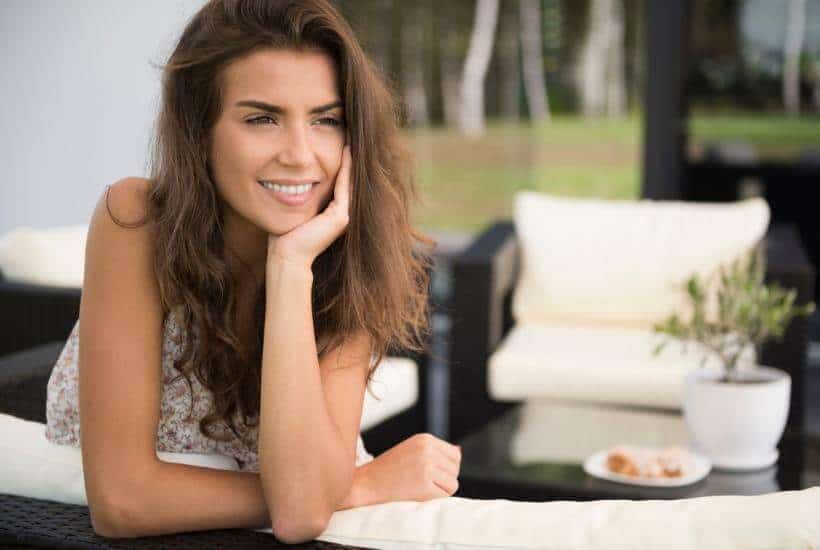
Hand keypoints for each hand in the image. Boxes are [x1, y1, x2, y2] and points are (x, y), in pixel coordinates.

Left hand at [268, 145, 351, 267]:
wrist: (286, 256)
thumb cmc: (283, 236)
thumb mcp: (292, 208)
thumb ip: (295, 195)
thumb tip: (285, 179)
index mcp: (332, 214)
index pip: (338, 183)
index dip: (339, 164)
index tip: (339, 144)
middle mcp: (342, 214)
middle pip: (348, 181)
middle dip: (348, 160)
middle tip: (349, 136)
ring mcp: (344, 216)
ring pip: (350, 181)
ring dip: (350, 160)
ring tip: (351, 139)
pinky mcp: (341, 216)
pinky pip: (345, 185)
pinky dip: (346, 168)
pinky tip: (346, 151)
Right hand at [350, 433, 460, 505]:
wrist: (364, 484)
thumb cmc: (387, 470)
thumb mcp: (411, 451)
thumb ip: (435, 451)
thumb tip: (460, 451)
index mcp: (425, 439)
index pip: (455, 455)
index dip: (444, 468)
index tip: (426, 473)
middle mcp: (427, 450)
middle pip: (455, 470)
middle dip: (442, 479)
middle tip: (419, 482)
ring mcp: (427, 467)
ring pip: (453, 484)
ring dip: (439, 490)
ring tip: (417, 487)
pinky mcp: (425, 485)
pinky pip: (445, 496)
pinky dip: (434, 500)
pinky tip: (416, 495)